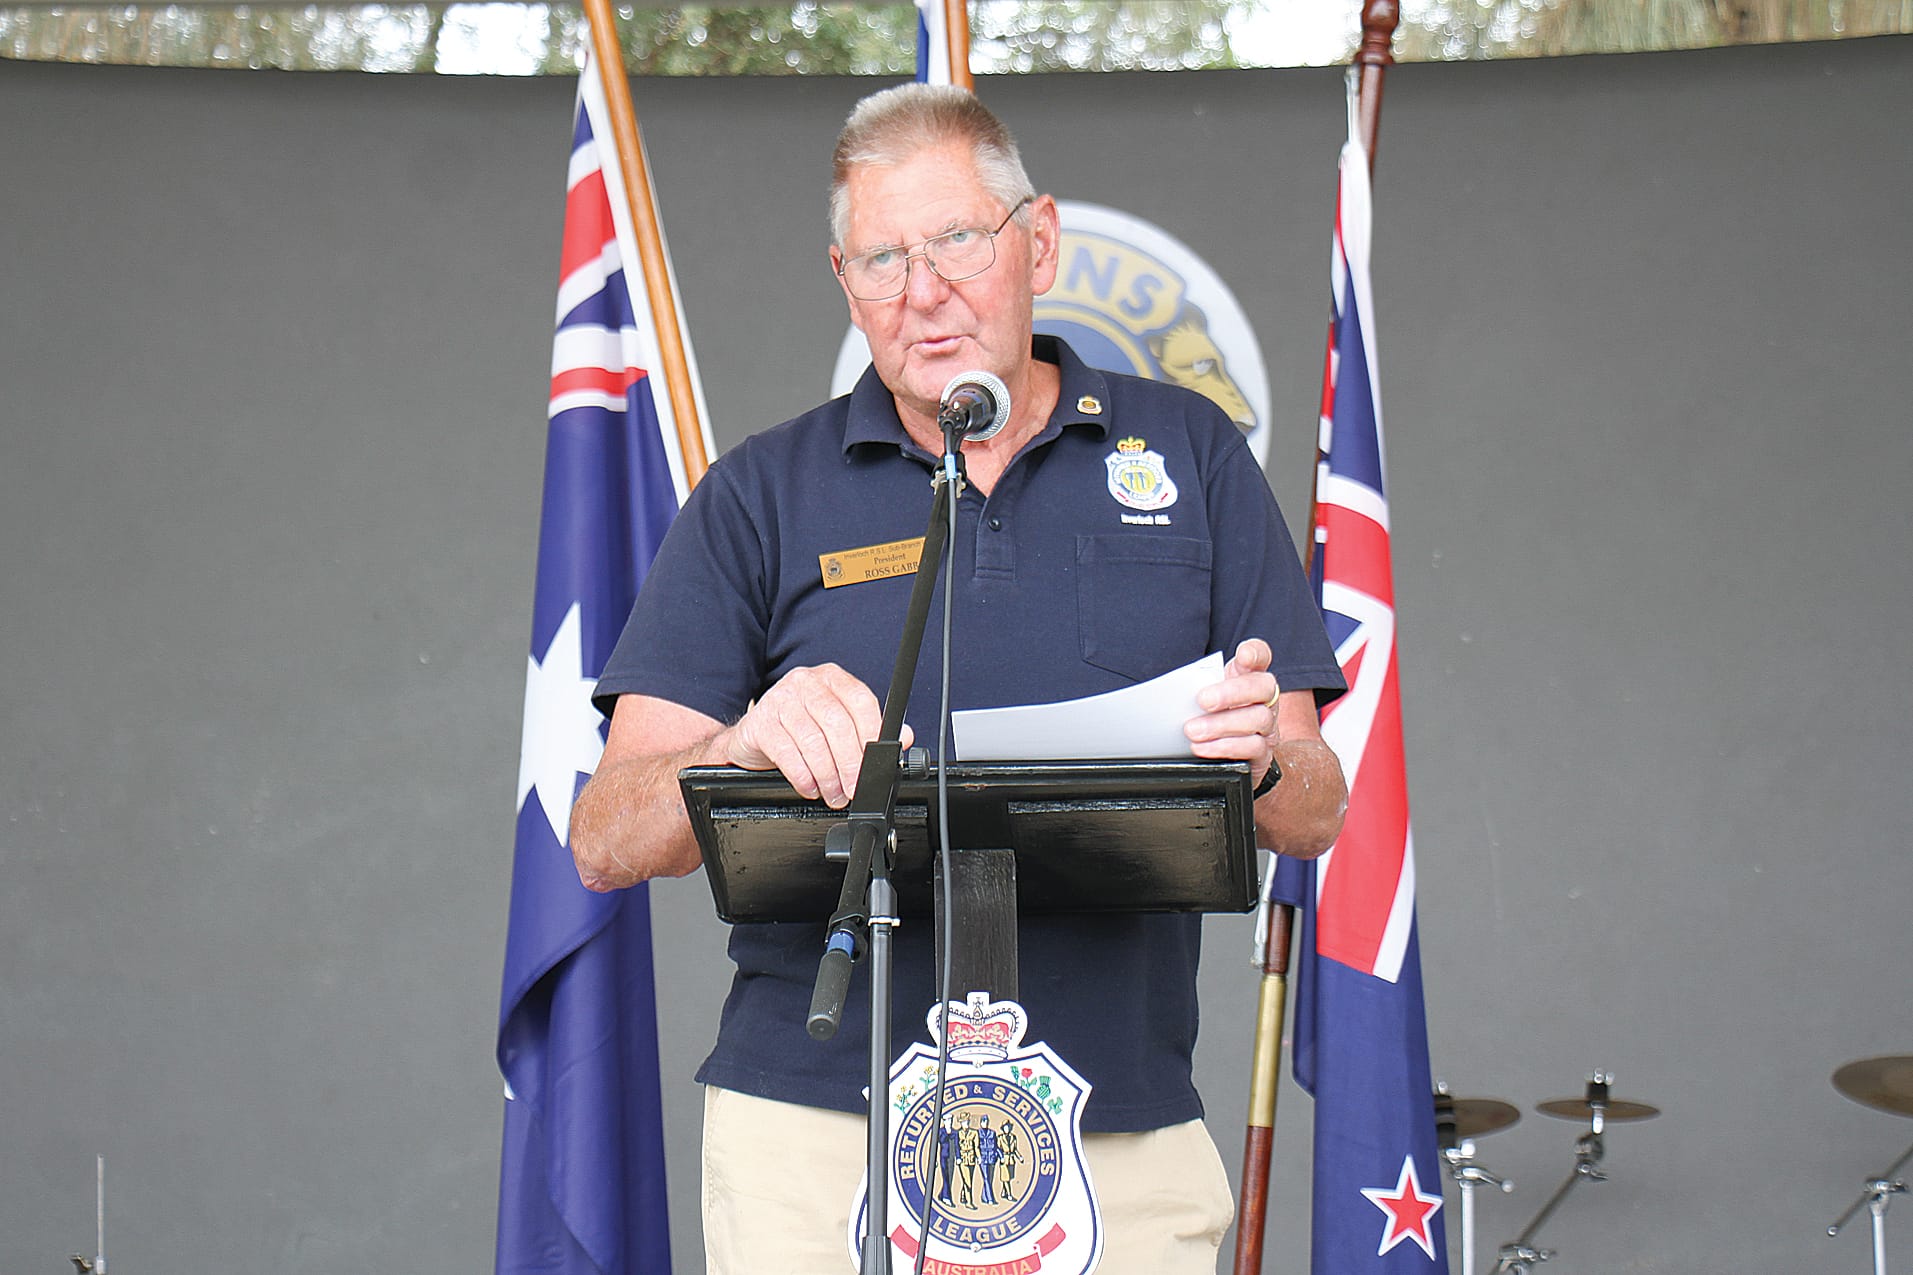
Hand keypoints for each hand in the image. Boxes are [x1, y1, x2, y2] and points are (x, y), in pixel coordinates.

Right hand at [722, 664, 912, 807]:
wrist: (753, 735)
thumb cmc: (800, 727)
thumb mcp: (837, 723)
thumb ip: (869, 728)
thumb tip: (904, 737)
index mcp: (832, 678)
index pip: (860, 700)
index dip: (872, 734)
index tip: (876, 763)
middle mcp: (806, 683)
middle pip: (837, 723)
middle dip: (850, 763)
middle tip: (855, 788)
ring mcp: (780, 700)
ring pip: (812, 740)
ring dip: (828, 775)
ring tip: (834, 794)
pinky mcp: (760, 723)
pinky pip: (787, 752)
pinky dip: (803, 776)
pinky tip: (811, 787)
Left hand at [1184, 638, 1281, 783]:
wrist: (1220, 752)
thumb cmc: (1209, 715)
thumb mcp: (1202, 695)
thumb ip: (1197, 686)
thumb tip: (1173, 691)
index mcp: (1248, 676)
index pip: (1260, 656)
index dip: (1255, 653)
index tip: (1243, 655)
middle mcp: (1264, 698)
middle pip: (1262, 687)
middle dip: (1231, 693)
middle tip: (1202, 701)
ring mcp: (1268, 725)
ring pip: (1259, 719)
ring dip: (1222, 725)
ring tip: (1193, 730)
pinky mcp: (1264, 752)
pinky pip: (1253, 747)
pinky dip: (1225, 747)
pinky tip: (1203, 747)